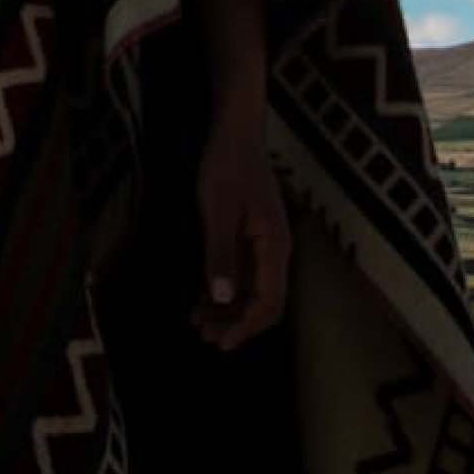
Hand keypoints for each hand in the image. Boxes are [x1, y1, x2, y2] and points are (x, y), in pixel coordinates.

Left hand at [192, 117, 291, 351]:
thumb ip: (221, 255)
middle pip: (262, 301)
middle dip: (234, 322)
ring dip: (227, 308)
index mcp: (274, 248)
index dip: (246, 327)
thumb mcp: (219, 211)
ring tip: (198, 321)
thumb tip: (224, 300)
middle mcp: (275, 251)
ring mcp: (264, 243)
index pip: (269, 303)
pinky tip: (203, 297)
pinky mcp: (251, 235)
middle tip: (202, 334)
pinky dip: (225, 288)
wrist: (235, 130)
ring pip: (251, 289)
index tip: (221, 343)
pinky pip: (242, 272)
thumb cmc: (228, 166)